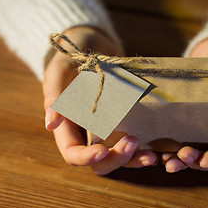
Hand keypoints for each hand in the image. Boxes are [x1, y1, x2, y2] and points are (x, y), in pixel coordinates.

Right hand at [43, 27, 156, 174]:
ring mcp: (107, 130)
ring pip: (118, 157)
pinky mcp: (125, 124)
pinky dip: (143, 150)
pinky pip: (133, 144)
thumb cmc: (72, 57)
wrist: (95, 45)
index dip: (86, 158)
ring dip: (133, 160)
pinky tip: (156, 150)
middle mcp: (87, 134)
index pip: (73, 153)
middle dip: (115, 159)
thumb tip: (50, 125)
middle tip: (132, 142)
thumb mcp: (60, 71)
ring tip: (150, 156)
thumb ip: (55, 96)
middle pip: (99, 162)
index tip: (102, 151)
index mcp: (68, 126)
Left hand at [162, 29, 207, 171]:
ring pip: (194, 147)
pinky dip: (170, 143)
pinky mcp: (188, 113)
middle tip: (178, 161)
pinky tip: (156, 147)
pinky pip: (180, 132)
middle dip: (196, 161)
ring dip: (180, 158)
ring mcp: (205, 120)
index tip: (205, 162)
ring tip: (165, 160)